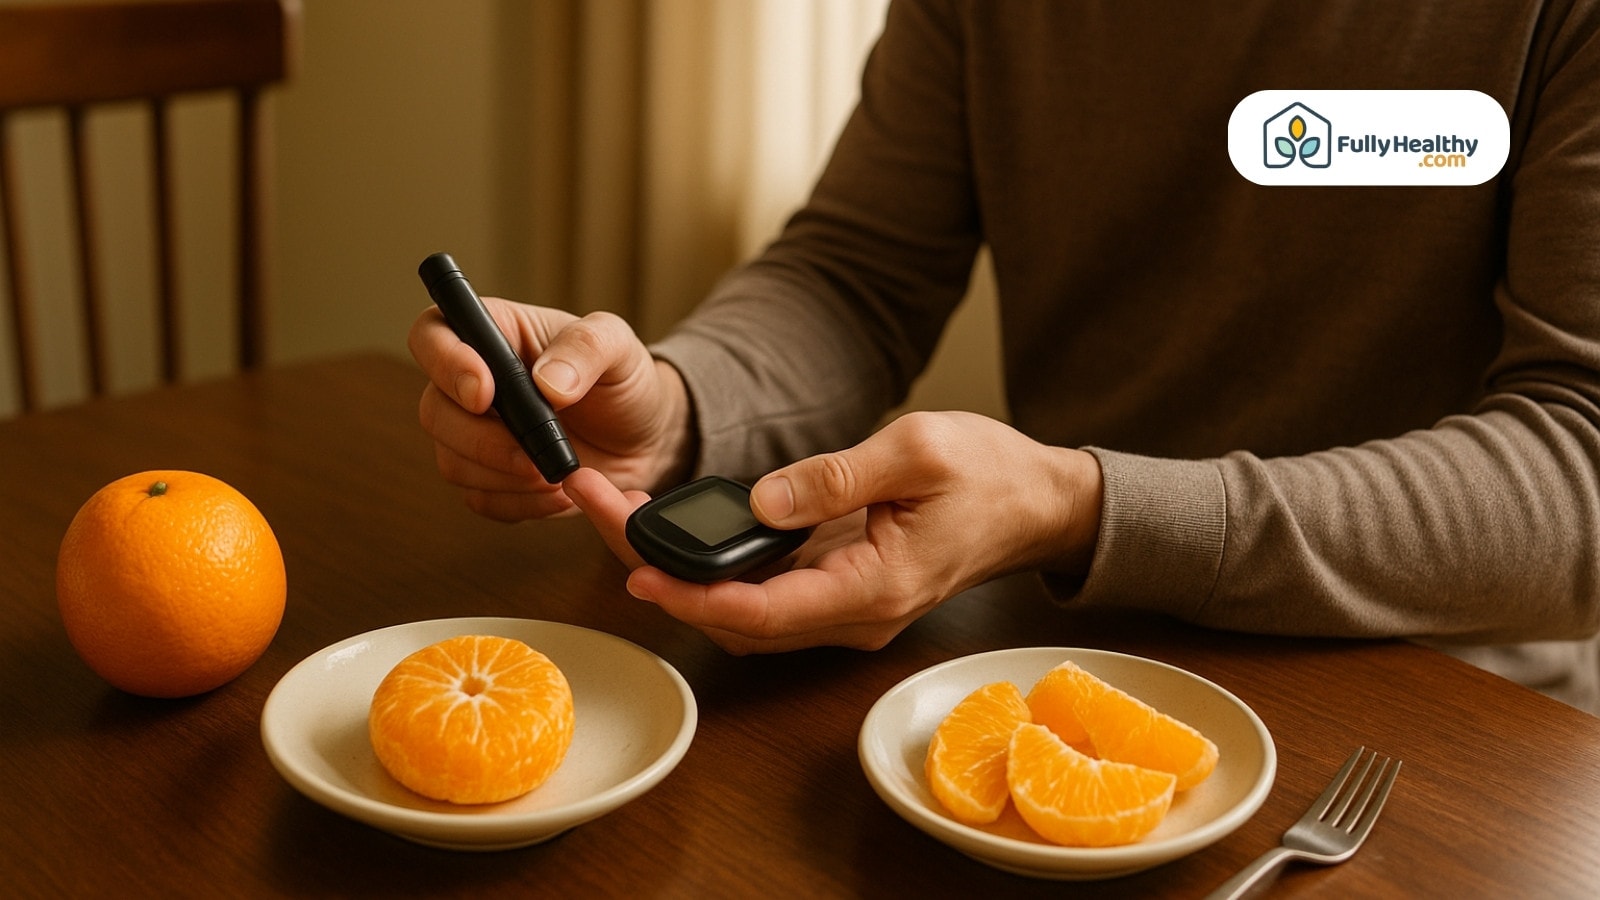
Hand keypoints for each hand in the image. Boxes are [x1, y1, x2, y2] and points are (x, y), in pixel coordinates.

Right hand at [408, 301, 693, 520]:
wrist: (647, 435)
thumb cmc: (624, 379)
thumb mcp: (618, 346)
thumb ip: (586, 348)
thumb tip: (547, 382)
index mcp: (494, 334)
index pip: (433, 336)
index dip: (445, 364)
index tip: (485, 393)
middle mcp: (474, 384)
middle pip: (434, 412)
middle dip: (481, 440)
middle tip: (533, 455)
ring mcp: (476, 434)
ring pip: (454, 463)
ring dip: (505, 477)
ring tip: (560, 472)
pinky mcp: (491, 479)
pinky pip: (481, 500)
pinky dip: (521, 503)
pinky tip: (559, 493)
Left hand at [564, 411, 1102, 652]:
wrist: (1037, 505)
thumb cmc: (988, 474)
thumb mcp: (916, 452)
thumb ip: (837, 477)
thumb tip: (763, 499)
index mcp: (873, 587)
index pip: (761, 612)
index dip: (690, 597)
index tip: (635, 568)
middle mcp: (854, 615)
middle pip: (737, 619)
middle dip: (661, 577)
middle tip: (599, 513)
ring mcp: (847, 610)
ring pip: (745, 615)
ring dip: (680, 578)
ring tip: (621, 521)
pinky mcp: (842, 594)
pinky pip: (767, 598)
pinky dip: (716, 575)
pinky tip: (678, 538)